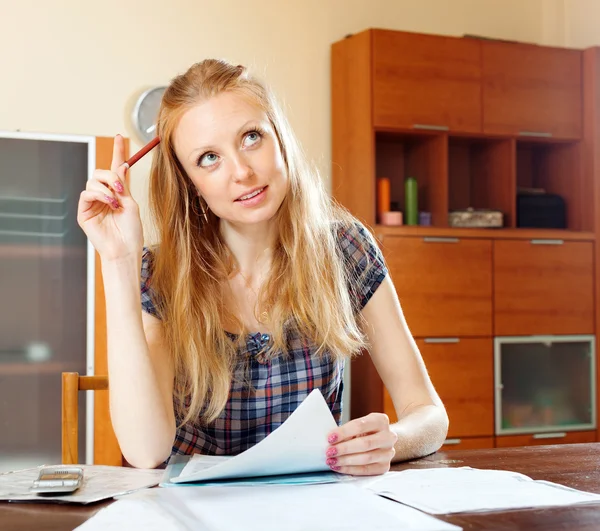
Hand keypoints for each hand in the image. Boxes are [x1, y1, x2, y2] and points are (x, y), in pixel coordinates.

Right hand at [77, 135, 143, 261]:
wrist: (124, 249)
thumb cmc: (131, 231)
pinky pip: (87, 193)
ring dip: (106, 186)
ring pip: (93, 180)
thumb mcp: (131, 204)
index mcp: (118, 194)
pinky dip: (99, 194)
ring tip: (115, 200)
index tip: (119, 137)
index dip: (118, 153)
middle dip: (111, 175)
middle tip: (121, 187)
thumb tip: (121, 166)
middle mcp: (104, 196)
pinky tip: (109, 203)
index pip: (116, 169)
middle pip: (101, 172)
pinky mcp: (84, 211)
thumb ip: (124, 186)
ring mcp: (93, 203)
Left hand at [325, 413, 397, 475]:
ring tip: (331, 460)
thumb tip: (330, 440)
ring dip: (345, 460)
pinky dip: (350, 469)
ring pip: (366, 458)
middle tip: (329, 451)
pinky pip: (366, 470)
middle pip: (364, 443)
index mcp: (381, 420)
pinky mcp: (384, 467)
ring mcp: (388, 453)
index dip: (343, 432)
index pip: (360, 425)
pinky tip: (339, 467)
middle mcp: (388, 436)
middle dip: (344, 448)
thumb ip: (347, 431)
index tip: (330, 438)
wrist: (382, 441)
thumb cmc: (365, 431)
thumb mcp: (358, 426)